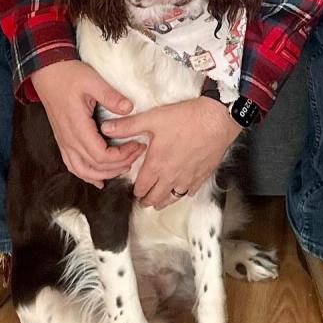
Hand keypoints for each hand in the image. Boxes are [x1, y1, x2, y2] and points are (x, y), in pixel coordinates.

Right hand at [31, 60, 144, 187]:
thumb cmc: (69, 75)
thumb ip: (110, 96)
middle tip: (137, 153)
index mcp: (77, 126)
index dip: (121, 156)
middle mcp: (69, 139)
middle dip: (119, 165)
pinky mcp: (63, 141)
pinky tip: (99, 180)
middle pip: (95, 166)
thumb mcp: (92, 80)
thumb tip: (129, 108)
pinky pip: (73, 165)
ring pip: (82, 171)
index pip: (100, 155)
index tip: (137, 145)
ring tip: (123, 167)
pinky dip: (87, 175)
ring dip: (104, 174)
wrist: (47, 74)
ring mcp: (64, 142)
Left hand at [101, 97, 241, 209]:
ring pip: (172, 198)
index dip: (136, 190)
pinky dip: (183, 193)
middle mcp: (171, 176)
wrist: (216, 120)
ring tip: (158, 203)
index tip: (134, 190)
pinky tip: (182, 189)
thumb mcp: (152, 119)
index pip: (141, 187)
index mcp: (156, 165)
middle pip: (155, 197)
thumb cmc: (186, 119)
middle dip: (147, 200)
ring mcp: (188, 178)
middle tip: (143, 201)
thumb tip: (105, 128)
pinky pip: (190, 192)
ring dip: (163, 201)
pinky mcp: (202, 175)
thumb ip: (128, 126)